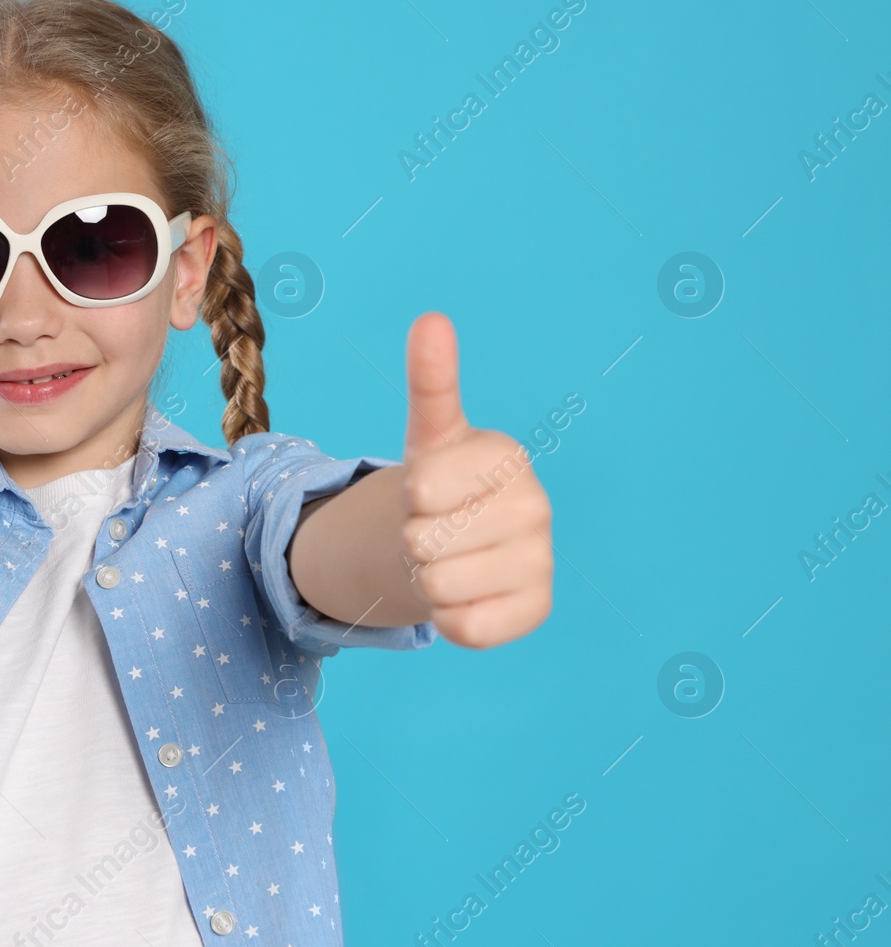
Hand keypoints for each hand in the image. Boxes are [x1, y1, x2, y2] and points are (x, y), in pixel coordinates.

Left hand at [398, 312, 552, 648]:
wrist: (456, 545)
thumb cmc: (440, 488)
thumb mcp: (428, 436)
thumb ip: (430, 380)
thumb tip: (431, 319)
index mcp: (506, 458)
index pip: (419, 489)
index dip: (407, 497)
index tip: (427, 491)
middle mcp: (535, 508)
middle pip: (423, 542)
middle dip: (413, 540)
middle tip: (436, 529)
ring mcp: (540, 561)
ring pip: (439, 586)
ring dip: (427, 579)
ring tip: (450, 559)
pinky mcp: (536, 611)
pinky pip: (465, 627)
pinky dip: (450, 617)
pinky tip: (468, 593)